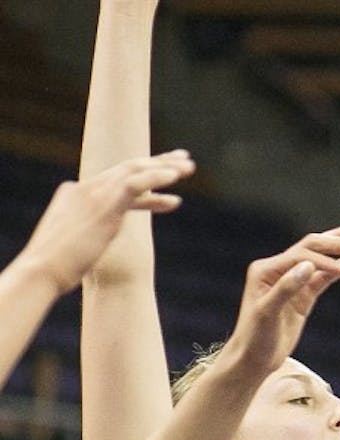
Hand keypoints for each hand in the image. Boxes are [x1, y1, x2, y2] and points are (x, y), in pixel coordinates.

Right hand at [15, 151, 193, 296]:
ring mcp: (93, 194)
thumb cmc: (55, 266)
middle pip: (128, 168)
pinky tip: (175, 178)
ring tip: (190, 169)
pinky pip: (135, 184)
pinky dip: (156, 178)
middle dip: (159, 163)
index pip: (118, 180)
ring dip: (165, 168)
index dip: (147, 179)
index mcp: (77, 194)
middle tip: (185, 161)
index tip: (170, 180)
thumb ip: (87, 230)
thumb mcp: (73, 240)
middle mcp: (85, 189)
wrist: (42, 270)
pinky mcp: (104, 205)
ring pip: (135, 171)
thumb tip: (94, 236)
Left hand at [218, 221, 339, 375]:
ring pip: (321, 258)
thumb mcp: (268, 313)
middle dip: (338, 239)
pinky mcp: (303, 295)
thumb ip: (286, 287)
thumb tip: (309, 265)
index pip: (302, 255)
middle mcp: (278, 269)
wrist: (253, 359)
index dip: (326, 260)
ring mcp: (292, 281)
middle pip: (313, 246)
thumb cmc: (255, 337)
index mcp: (266, 269)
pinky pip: (325, 277)